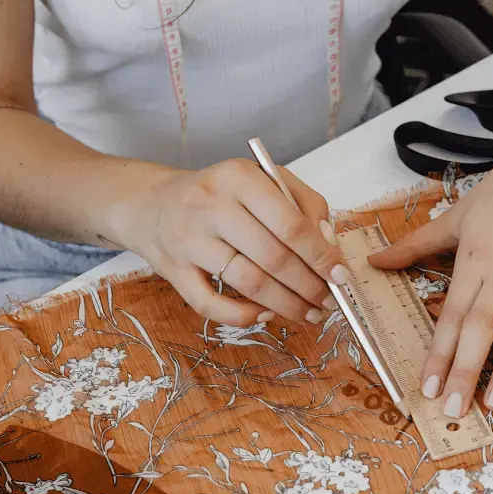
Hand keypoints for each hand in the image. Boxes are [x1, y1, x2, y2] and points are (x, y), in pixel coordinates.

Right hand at [113, 159, 347, 325]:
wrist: (152, 203)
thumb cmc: (219, 194)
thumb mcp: (262, 181)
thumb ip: (303, 204)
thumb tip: (329, 244)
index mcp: (239, 178)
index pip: (290, 223)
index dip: (321, 255)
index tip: (340, 275)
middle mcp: (210, 205)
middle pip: (273, 257)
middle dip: (309, 286)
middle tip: (328, 302)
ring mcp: (188, 240)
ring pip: (249, 283)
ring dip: (286, 305)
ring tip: (308, 313)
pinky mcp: (172, 271)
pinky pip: (211, 305)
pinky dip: (244, 316)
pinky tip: (265, 314)